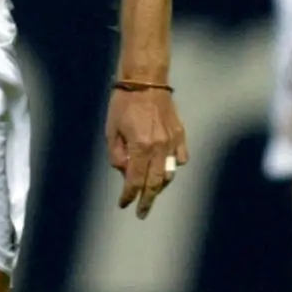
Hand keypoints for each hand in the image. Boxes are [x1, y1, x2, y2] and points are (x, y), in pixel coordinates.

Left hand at [107, 87, 187, 218]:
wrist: (145, 80)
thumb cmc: (123, 103)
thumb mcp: (111, 130)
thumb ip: (117, 155)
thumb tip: (124, 171)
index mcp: (140, 147)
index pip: (134, 180)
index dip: (128, 195)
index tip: (123, 204)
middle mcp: (158, 148)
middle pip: (155, 183)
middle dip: (147, 200)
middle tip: (142, 212)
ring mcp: (172, 141)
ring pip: (169, 173)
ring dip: (160, 186)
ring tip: (152, 191)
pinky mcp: (181, 134)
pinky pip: (181, 158)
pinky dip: (173, 166)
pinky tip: (165, 167)